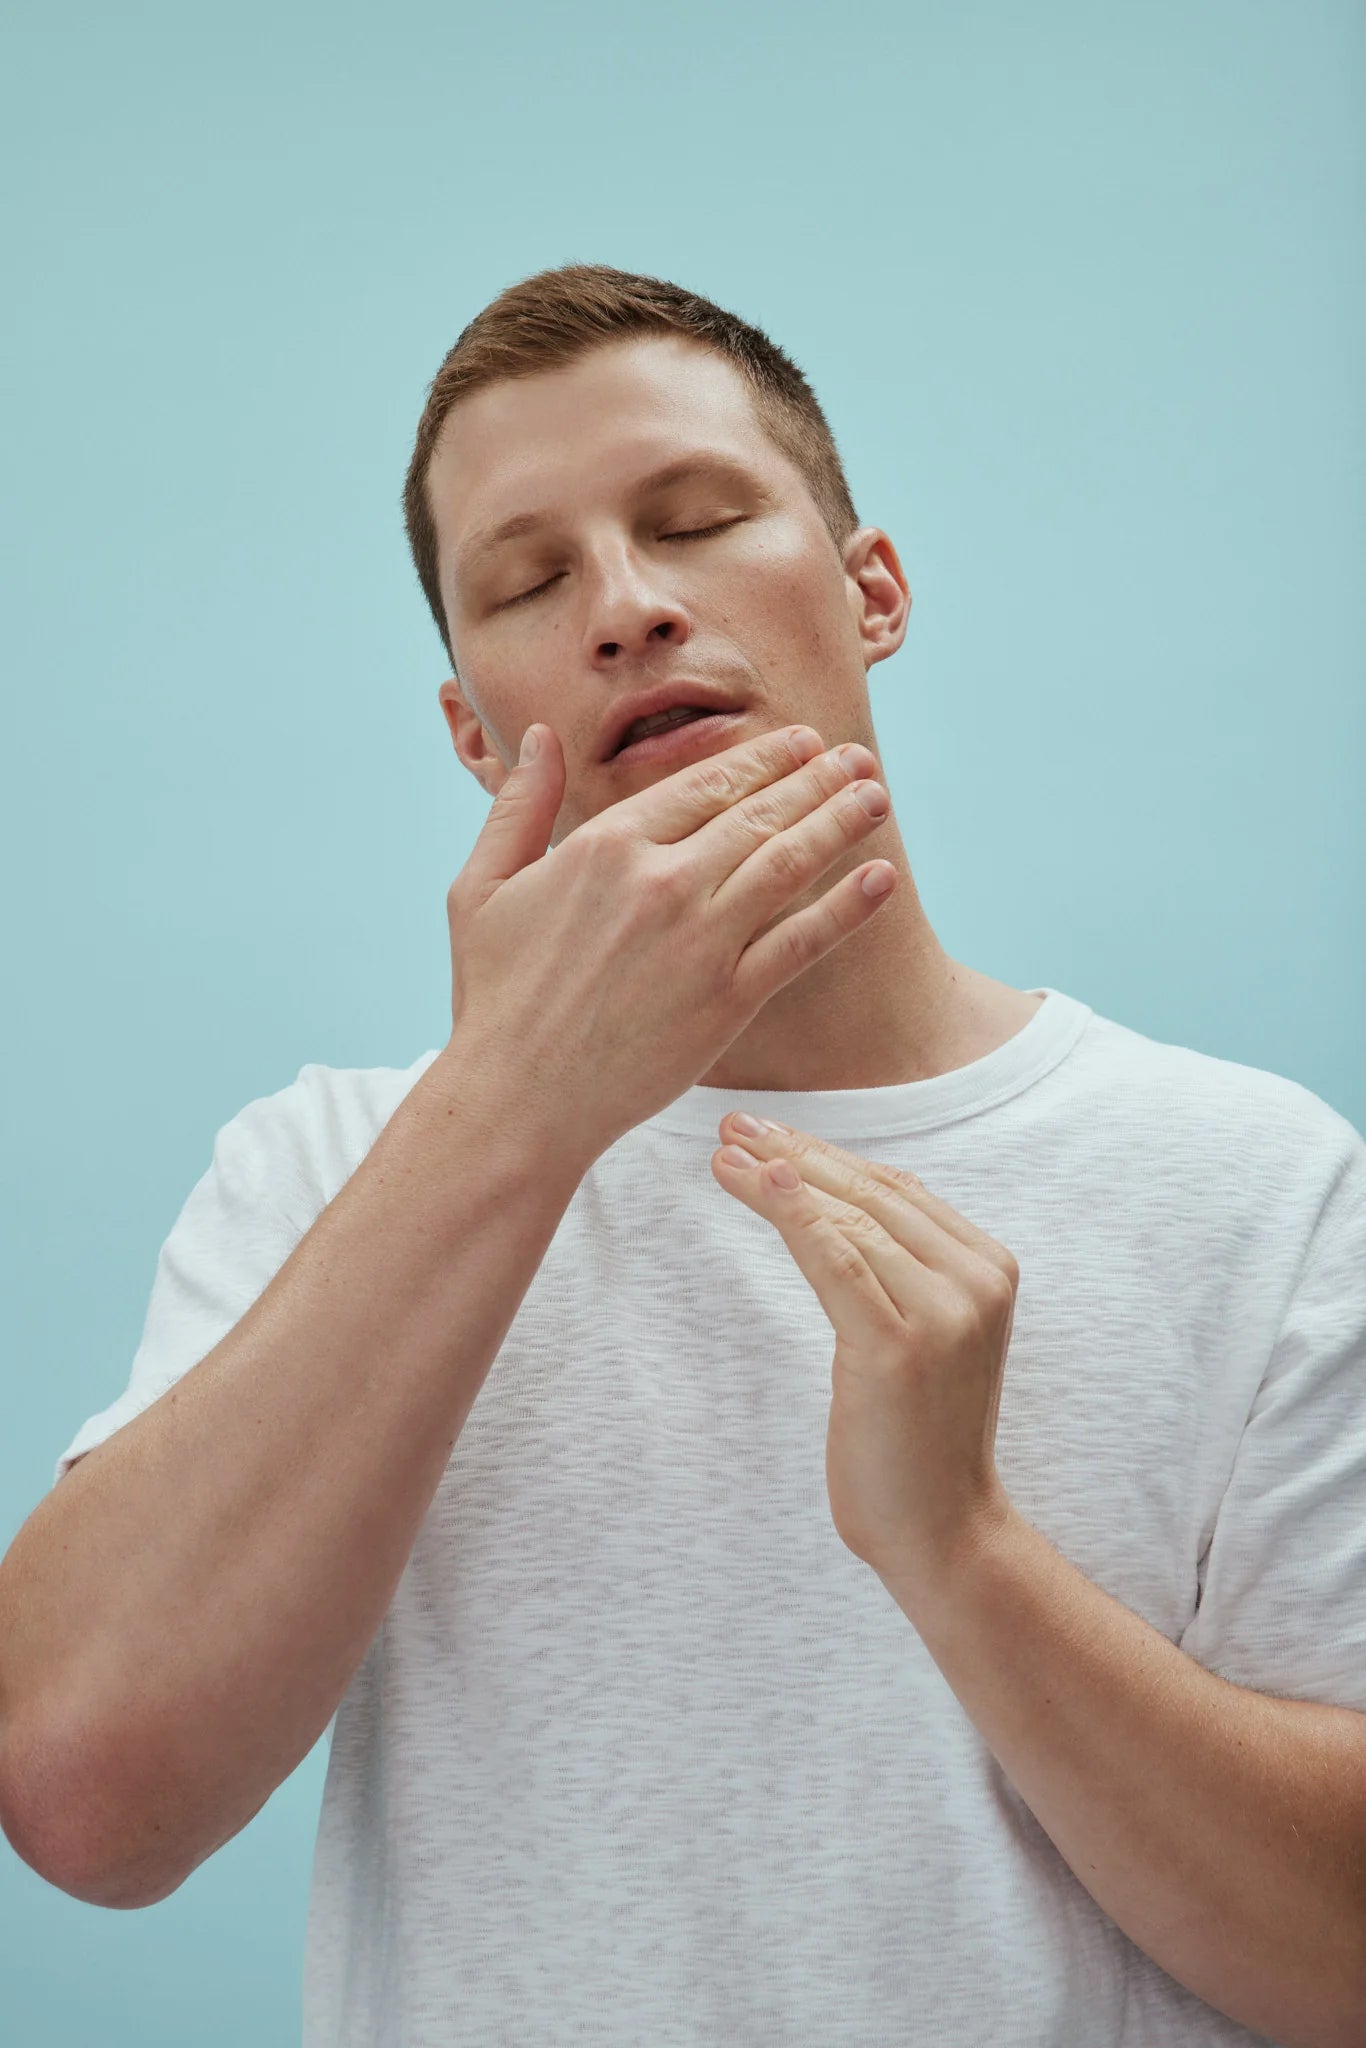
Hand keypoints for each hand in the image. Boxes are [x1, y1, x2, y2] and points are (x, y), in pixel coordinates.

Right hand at [442, 720, 897, 1168]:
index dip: (763, 760)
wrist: (519, 1099)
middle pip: (759, 814)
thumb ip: (518, 807)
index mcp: (607, 846)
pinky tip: (880, 877)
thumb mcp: (480, 888)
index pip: (705, 785)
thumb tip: (540, 736)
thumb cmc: (494, 997)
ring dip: (840, 823)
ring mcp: (700, 941)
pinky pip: (801, 940)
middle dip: (817, 779)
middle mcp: (662, 882)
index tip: (801, 744)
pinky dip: (846, 906)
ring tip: (876, 796)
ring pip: (788, 863)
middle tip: (859, 758)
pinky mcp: (727, 1000)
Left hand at [712, 1113, 1017, 1579]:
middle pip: (871, 1192)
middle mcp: (976, 1280)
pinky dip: (791, 1214)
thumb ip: (902, 1269)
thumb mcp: (927, 1336)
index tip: (769, 1132)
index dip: (828, 1154)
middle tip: (733, 1124)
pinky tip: (756, 1184)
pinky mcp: (897, 1347)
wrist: (943, 1529)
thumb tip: (837, 1200)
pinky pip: (834, 1258)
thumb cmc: (919, 1435)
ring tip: (724, 1153)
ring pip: (847, 1218)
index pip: (898, 1189)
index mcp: (989, 1268)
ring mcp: (943, 1312)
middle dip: (796, 1152)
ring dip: (778, 1177)